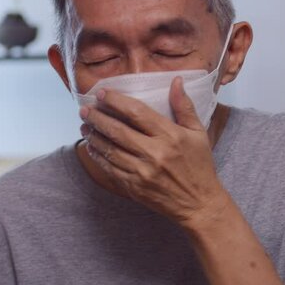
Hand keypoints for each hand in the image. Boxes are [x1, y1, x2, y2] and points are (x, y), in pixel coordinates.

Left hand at [79, 76, 229, 227]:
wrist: (199, 204)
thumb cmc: (200, 166)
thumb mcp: (198, 133)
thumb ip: (184, 106)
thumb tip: (177, 80)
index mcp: (171, 136)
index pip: (137, 113)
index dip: (116, 101)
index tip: (102, 93)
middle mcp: (155, 153)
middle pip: (118, 131)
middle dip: (97, 118)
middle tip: (84, 109)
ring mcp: (143, 172)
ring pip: (110, 150)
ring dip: (94, 136)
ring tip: (84, 125)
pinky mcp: (135, 187)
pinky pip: (110, 169)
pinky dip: (98, 157)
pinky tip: (92, 147)